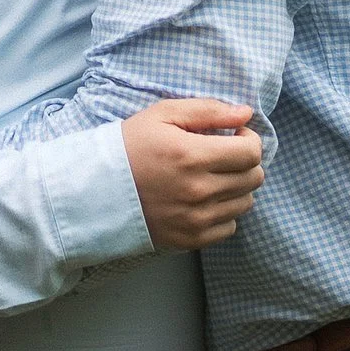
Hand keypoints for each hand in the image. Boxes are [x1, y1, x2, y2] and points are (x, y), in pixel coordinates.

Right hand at [122, 99, 264, 250]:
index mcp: (192, 156)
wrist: (96, 190)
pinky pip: (229, 227)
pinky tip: (204, 200)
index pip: (251, 153)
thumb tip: (246, 113)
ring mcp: (195, 219)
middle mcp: (198, 191)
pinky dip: (224, 212)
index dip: (249, 140)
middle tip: (224, 155)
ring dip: (237, 187)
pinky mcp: (190, 240)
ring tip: (213, 176)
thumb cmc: (130, 146)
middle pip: (253, 178)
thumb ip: (208, 110)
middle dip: (245, 162)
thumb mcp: (163, 114)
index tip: (234, 136)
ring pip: (245, 203)